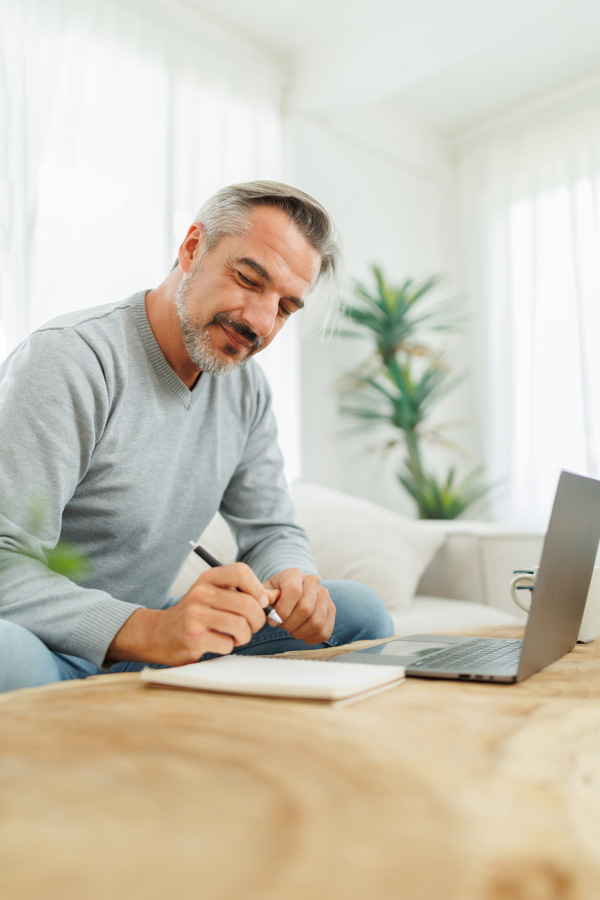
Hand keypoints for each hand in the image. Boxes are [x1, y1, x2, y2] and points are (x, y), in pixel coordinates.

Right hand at [108, 563, 278, 665]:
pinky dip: (228, 647)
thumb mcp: (213, 596)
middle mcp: (200, 593)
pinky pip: (227, 644)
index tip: (258, 602)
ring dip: (244, 636)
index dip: (257, 588)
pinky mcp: (193, 638)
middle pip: (247, 603)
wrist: (158, 634)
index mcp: (208, 579)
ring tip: (236, 636)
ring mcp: (195, 615)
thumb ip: (241, 593)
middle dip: (257, 620)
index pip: (241, 571)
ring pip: (240, 626)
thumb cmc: (195, 614)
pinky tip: (218, 643)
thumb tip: (272, 598)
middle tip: (251, 626)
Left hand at [263, 569, 335, 644]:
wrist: (292, 590)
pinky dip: (312, 638)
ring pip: (317, 622)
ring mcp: (325, 596)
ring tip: (292, 630)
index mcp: (294, 575)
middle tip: (282, 626)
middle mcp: (313, 582)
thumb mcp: (266, 591)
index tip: (273, 621)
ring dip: (301, 632)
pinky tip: (303, 635)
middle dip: (290, 624)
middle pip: (306, 609)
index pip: (294, 592)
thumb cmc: (277, 593)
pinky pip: (325, 630)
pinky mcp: (331, 609)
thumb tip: (265, 602)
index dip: (282, 611)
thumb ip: (264, 596)